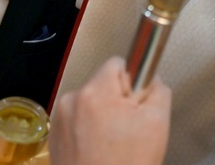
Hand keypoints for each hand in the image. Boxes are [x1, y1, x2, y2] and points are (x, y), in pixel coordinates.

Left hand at [49, 57, 170, 164]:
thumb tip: (151, 80)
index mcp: (95, 92)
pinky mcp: (56, 137)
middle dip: (118, 101)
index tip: (137, 102)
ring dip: (104, 116)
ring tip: (114, 144)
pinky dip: (90, 131)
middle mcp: (71, 101)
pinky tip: (101, 151)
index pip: (118, 63)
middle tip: (129, 129)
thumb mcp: (157, 122)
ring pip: (91, 103)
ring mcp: (60, 120)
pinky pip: (79, 121)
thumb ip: (158, 89)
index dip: (133, 82)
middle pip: (103, 84)